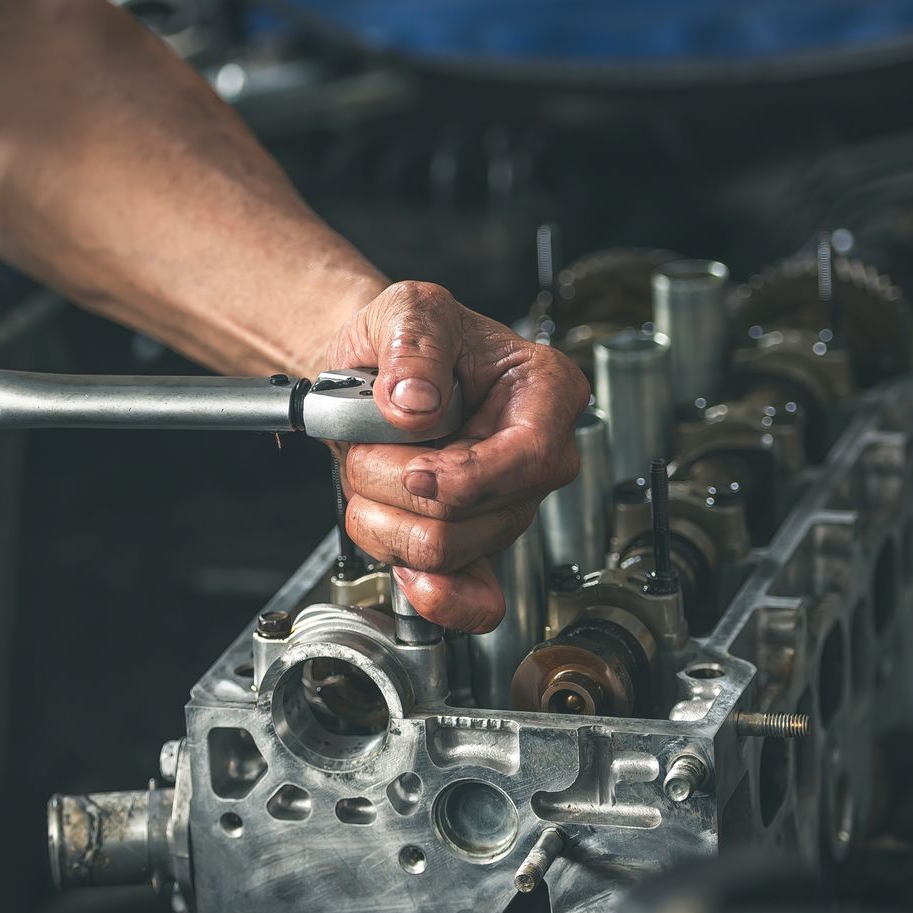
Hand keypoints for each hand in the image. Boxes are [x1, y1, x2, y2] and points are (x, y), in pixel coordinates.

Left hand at [318, 281, 588, 631]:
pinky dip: (432, 595)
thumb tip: (415, 404)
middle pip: (466, 518)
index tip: (410, 464)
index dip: (458, 478)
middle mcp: (537, 458)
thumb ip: (413, 343)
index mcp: (545, 393)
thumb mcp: (406, 308)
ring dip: (379, 515)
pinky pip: (474, 604)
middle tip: (367, 441)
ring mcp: (508, 509)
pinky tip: (406, 567)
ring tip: (373, 466)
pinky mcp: (477, 547)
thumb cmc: (407, 338)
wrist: (376, 372)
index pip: (528, 461)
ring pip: (442, 554)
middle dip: (390, 484)